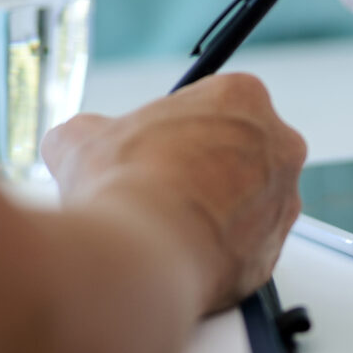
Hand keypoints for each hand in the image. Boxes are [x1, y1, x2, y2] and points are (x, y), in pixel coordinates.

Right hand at [43, 76, 306, 312]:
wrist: (140, 253)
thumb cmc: (122, 183)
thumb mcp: (82, 138)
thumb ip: (88, 132)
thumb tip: (69, 142)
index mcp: (241, 96)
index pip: (215, 104)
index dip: (178, 129)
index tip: (155, 149)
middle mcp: (279, 143)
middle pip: (240, 151)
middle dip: (205, 168)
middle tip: (160, 187)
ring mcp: (283, 201)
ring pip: (248, 202)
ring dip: (215, 212)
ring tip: (168, 227)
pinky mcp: (275, 252)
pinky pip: (246, 249)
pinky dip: (217, 254)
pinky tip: (181, 255)